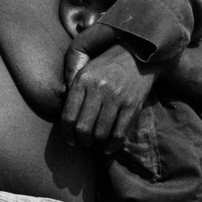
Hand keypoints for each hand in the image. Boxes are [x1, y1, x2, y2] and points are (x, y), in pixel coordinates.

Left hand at [61, 23, 152, 152]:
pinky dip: (112, 145)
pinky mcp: (132, 105)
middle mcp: (98, 89)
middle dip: (81, 140)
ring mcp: (116, 98)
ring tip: (96, 141)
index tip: (69, 140)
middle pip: (83, 128)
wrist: (138, 53)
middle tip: (83, 142)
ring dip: (96, 142)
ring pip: (101, 133)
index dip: (66, 133)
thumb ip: (74, 88)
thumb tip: (64, 113)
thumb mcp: (86, 69)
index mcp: (83, 80)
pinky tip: (108, 147)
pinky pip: (119, 133)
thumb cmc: (107, 64)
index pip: (68, 116)